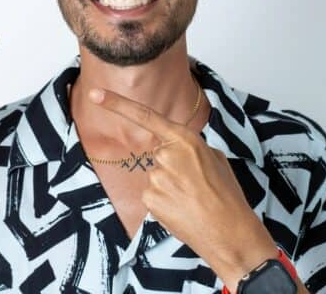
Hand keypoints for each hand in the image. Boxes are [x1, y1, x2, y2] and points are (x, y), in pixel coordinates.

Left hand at [88, 87, 278, 292]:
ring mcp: (156, 177)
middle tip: (195, 184)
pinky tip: (181, 209)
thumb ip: (190, 147)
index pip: (145, 117)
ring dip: (169, 186)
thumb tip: (178, 149)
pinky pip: (152, 194)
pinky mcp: (150, 199)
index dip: (117, 104)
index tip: (95, 94)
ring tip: (192, 198)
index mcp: (185, 139)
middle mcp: (166, 155)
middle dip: (172, 167)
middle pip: (158, 155)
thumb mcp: (215, 158)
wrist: (230, 232)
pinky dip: (164, 201)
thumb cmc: (226, 196)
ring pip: (155, 176)